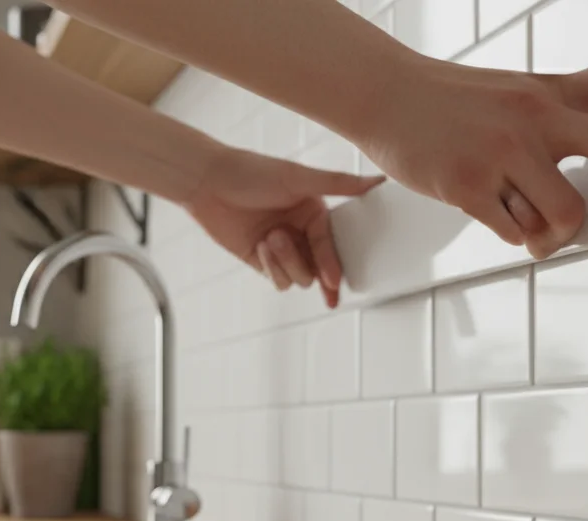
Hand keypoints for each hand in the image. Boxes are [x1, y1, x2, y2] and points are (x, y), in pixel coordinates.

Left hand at [183, 147, 384, 307]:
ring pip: (299, 278)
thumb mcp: (299, 178)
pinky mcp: (262, 261)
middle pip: (318, 269)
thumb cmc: (252, 172)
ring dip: (286, 262)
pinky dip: (272, 268)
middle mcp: (301, 232)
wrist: (208, 182)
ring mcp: (282, 249)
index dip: (334, 265)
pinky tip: (261, 246)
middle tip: (288, 246)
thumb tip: (379, 181)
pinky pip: (278, 280)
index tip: (334, 281)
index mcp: (315, 213)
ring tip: (269, 236)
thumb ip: (339, 183)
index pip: (332, 246)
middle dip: (306, 264)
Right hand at [355, 39, 587, 259]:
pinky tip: (483, 204)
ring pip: (562, 216)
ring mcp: (506, 154)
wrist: (384, 94)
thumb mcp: (505, 98)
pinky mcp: (473, 186)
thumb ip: (543, 136)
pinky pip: (515, 233)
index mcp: (545, 96)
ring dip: (546, 230)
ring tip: (519, 213)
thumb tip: (559, 209)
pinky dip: (507, 231)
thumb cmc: (442, 102)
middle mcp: (535, 121)